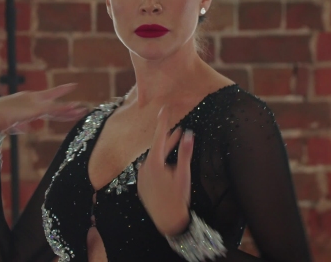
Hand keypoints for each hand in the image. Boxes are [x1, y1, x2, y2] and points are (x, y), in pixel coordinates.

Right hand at [0, 84, 88, 133]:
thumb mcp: (13, 124)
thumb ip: (21, 126)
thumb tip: (27, 130)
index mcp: (30, 107)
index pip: (49, 109)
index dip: (60, 109)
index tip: (70, 106)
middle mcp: (35, 102)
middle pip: (56, 108)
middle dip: (68, 109)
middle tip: (82, 108)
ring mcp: (37, 104)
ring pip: (58, 108)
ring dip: (70, 109)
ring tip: (83, 109)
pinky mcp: (37, 108)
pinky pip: (55, 109)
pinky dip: (65, 108)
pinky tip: (74, 107)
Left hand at [137, 106, 194, 235]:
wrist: (168, 221)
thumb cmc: (178, 198)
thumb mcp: (184, 174)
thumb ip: (184, 153)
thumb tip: (189, 134)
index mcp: (154, 163)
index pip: (159, 136)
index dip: (162, 122)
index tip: (164, 109)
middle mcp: (144, 167)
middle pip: (157, 148)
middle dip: (168, 138)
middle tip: (177, 128)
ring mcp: (141, 176)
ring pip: (154, 158)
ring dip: (165, 151)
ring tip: (175, 141)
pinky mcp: (141, 184)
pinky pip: (150, 169)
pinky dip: (159, 163)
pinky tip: (168, 164)